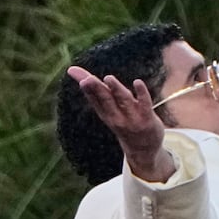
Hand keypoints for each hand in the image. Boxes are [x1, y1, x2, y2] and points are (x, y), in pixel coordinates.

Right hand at [65, 66, 172, 180]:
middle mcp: (116, 116)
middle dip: (98, 89)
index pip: (95, 100)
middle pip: (106, 100)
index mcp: (105, 113)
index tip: (82, 81)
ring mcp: (132, 117)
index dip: (88, 90)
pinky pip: (145, 103)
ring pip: (124, 100)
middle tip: (88, 80)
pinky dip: (141, 93)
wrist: (143, 149)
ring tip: (108, 78)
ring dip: (116, 89)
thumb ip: (93, 88)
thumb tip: (71, 69)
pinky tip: (137, 82)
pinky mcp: (147, 117)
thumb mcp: (107, 108)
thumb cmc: (122, 121)